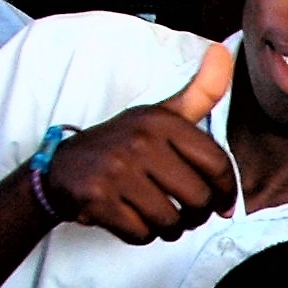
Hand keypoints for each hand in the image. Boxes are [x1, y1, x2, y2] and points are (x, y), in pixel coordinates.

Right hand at [38, 46, 236, 243]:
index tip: (222, 205)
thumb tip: (222, 52)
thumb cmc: (124, 146)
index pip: (217, 164)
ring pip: (171, 222)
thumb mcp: (160, 115)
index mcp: (162, 121)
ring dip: (169, 229)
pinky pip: (141, 234)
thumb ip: (199, 92)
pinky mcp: (98, 198)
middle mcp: (140, 142)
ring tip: (159, 217)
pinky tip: (133, 220)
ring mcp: (117, 170)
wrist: (62, 168)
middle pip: (197, 199)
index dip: (226, 192)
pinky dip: (141, 235)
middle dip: (196, 216)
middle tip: (185, 214)